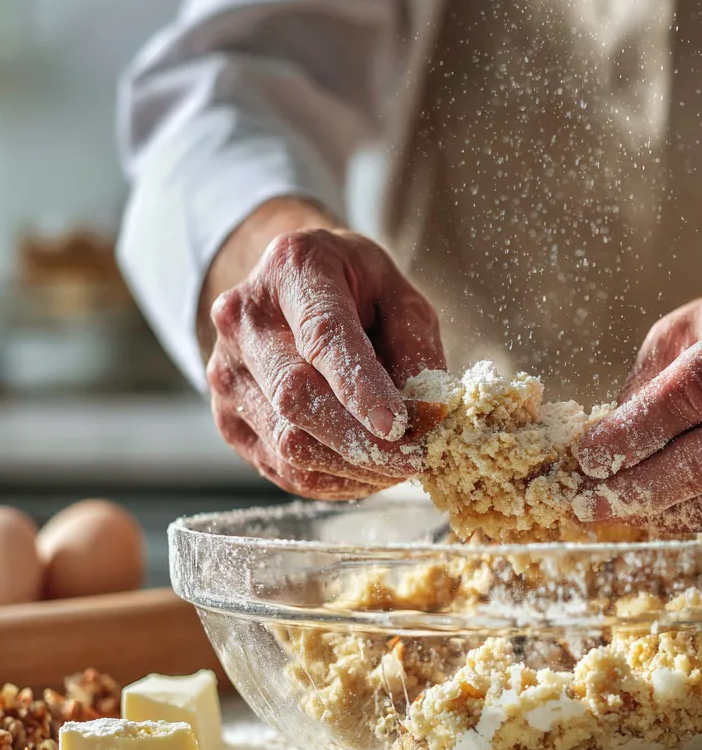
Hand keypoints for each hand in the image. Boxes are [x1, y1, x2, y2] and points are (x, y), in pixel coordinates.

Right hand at [204, 203, 444, 499]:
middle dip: (363, 441)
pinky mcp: (227, 418)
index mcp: (294, 270)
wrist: (291, 289)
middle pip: (297, 398)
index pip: (323, 337)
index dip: (361, 387)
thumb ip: (415, 347)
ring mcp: (228, 373)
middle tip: (416, 459)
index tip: (398, 425)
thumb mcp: (400, 296)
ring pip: (288, 443)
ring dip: (353, 467)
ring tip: (399, 466)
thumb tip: (426, 414)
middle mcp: (245, 320)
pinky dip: (333, 479)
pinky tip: (367, 471)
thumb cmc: (356, 290)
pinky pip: (281, 468)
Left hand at [573, 284, 701, 531]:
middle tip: (588, 501)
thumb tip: (600, 447)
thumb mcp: (684, 330)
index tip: (590, 455)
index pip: (698, 389)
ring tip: (608, 511)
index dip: (639, 428)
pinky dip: (684, 518)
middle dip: (642, 485)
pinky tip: (648, 511)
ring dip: (659, 511)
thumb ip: (647, 383)